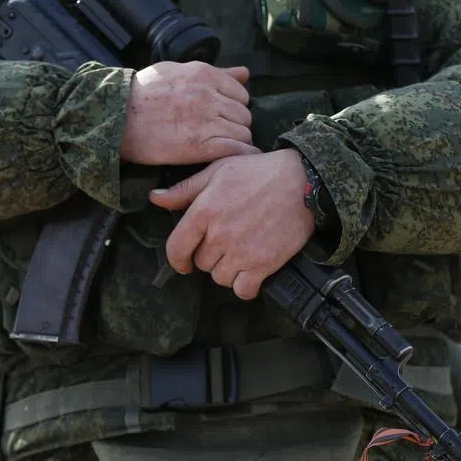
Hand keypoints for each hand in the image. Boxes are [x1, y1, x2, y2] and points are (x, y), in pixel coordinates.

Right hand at [120, 62, 257, 165]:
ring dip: (236, 141)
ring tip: (221, 146)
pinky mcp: (199, 145)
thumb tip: (245, 73)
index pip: (241, 93)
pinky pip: (236, 150)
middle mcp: (208, 95)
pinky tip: (233, 159)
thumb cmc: (142, 94)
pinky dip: (239, 155)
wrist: (116, 118)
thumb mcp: (176, 71)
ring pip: (243, 133)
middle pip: (244, 114)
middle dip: (236, 125)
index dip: (234, 106)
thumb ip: (214, 73)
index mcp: (204, 74)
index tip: (224, 115)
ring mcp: (205, 120)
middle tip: (222, 134)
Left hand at [150, 148, 314, 299]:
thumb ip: (184, 190)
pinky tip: (251, 271)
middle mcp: (220, 235)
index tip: (183, 262)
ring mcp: (242, 252)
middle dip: (209, 256)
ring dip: (227, 270)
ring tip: (240, 253)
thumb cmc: (260, 173)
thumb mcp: (218, 171)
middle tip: (226, 242)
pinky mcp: (264, 264)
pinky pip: (243, 290)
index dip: (177, 260)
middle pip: (201, 264)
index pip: (176, 248)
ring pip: (220, 278)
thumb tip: (155, 199)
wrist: (304, 182)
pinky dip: (245, 285)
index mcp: (204, 211)